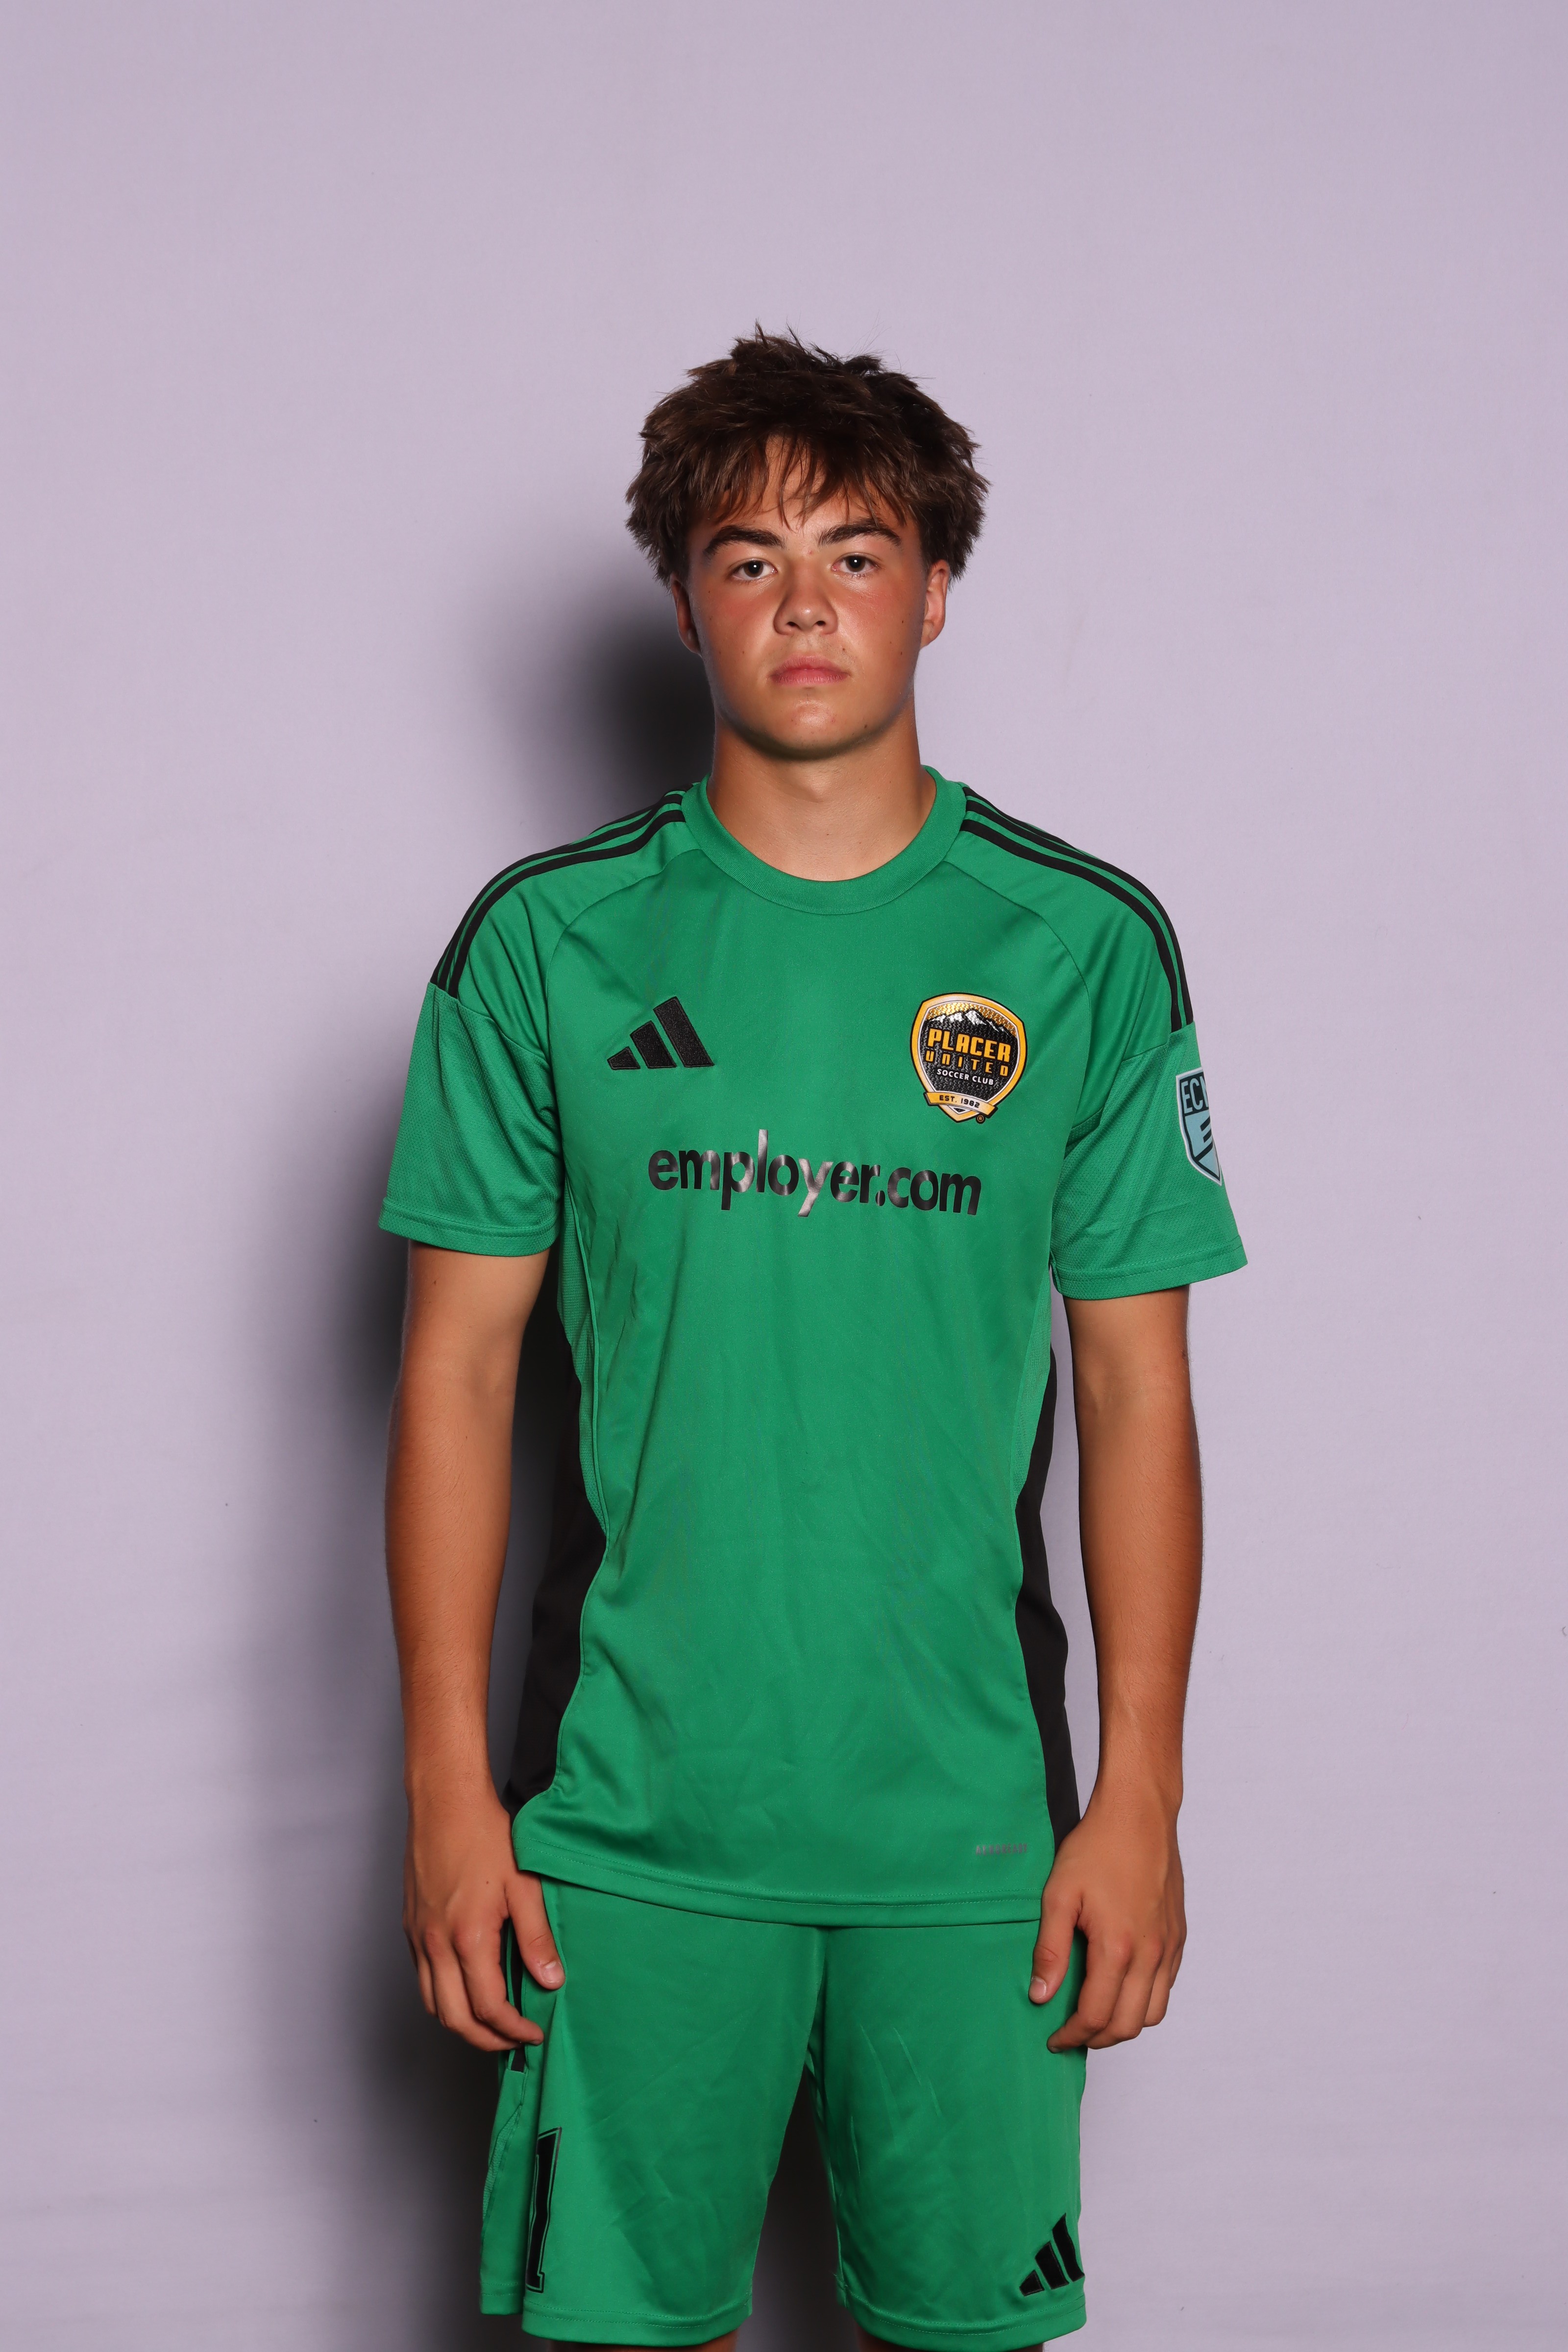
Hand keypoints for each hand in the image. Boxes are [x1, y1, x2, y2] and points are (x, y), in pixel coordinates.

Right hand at [402, 1783, 563, 2051]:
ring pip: (432, 2004)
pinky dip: (443, 1998)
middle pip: (454, 2019)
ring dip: (461, 2023)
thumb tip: (551, 1981)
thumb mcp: (524, 1885)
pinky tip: (467, 1987)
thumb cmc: (486, 1836)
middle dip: (487, 2040)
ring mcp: (417, 1937)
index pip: (489, 2008)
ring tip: (493, 2022)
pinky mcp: (410, 1928)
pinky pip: (422, 1979)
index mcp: (467, 1938)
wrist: (445, 1802)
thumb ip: (537, 1937)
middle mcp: (435, 1945)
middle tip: (514, 2040)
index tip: (534, 2033)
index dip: (513, 2029)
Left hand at [1029, 1783, 1185, 2050]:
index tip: (1054, 2039)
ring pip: (1154, 2013)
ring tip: (1097, 2016)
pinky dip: (1146, 2000)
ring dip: (1125, 2024)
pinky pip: (1167, 1986)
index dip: (1072, 2036)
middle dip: (1098, 2039)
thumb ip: (1049, 1949)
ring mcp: (1169, 1946)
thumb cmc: (1097, 1848)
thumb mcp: (1059, 1894)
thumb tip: (1040, 1995)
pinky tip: (1122, 1987)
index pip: (1096, 2016)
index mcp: (1118, 1948)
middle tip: (1073, 2034)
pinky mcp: (1178, 1936)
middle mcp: (1150, 1954)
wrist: (1139, 1814)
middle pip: (1128, 2025)